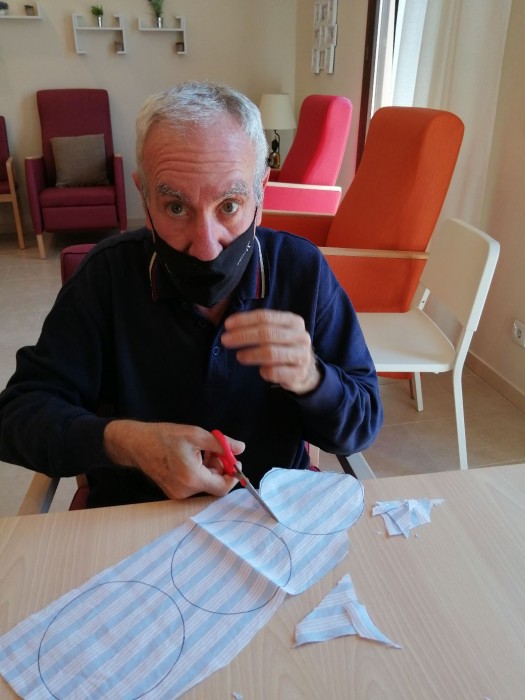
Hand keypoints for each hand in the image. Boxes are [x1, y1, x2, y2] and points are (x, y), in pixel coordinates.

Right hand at [103, 421, 244, 498]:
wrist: (137, 444)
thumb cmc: (165, 437)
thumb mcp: (196, 435)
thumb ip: (221, 444)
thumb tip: (240, 448)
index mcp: (192, 478)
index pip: (222, 487)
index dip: (233, 476)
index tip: (235, 462)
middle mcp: (185, 491)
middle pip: (214, 486)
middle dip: (221, 469)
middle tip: (219, 451)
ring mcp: (177, 494)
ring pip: (204, 484)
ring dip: (210, 469)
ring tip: (205, 451)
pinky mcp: (172, 492)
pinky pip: (194, 485)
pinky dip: (199, 473)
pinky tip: (194, 458)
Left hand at [221, 309, 320, 394]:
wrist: (306, 371)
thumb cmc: (285, 347)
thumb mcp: (278, 331)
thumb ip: (259, 326)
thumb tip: (231, 325)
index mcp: (294, 321)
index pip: (266, 317)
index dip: (244, 320)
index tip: (227, 325)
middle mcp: (300, 337)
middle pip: (267, 333)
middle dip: (243, 336)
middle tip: (226, 340)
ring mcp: (301, 355)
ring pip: (270, 353)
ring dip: (250, 354)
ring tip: (239, 356)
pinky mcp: (299, 374)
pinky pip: (275, 372)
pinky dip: (264, 371)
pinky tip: (260, 370)